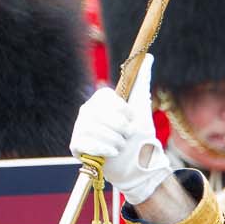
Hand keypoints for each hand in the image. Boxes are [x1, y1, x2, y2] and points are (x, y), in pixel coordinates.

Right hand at [69, 55, 170, 203]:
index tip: (131, 119)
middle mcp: (87, 111)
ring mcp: (80, 128)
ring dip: (115, 141)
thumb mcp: (142, 107)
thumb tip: (148, 57)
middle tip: (127, 136)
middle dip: (120, 128)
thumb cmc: (139, 137)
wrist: (137, 166)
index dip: (122, 111)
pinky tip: (112, 153)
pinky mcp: (76, 146)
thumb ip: (141, 82)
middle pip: (99, 114)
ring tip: (121, 146)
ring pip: (94, 129)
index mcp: (101, 100)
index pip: (105, 98)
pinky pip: (86, 142)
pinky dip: (104, 149)